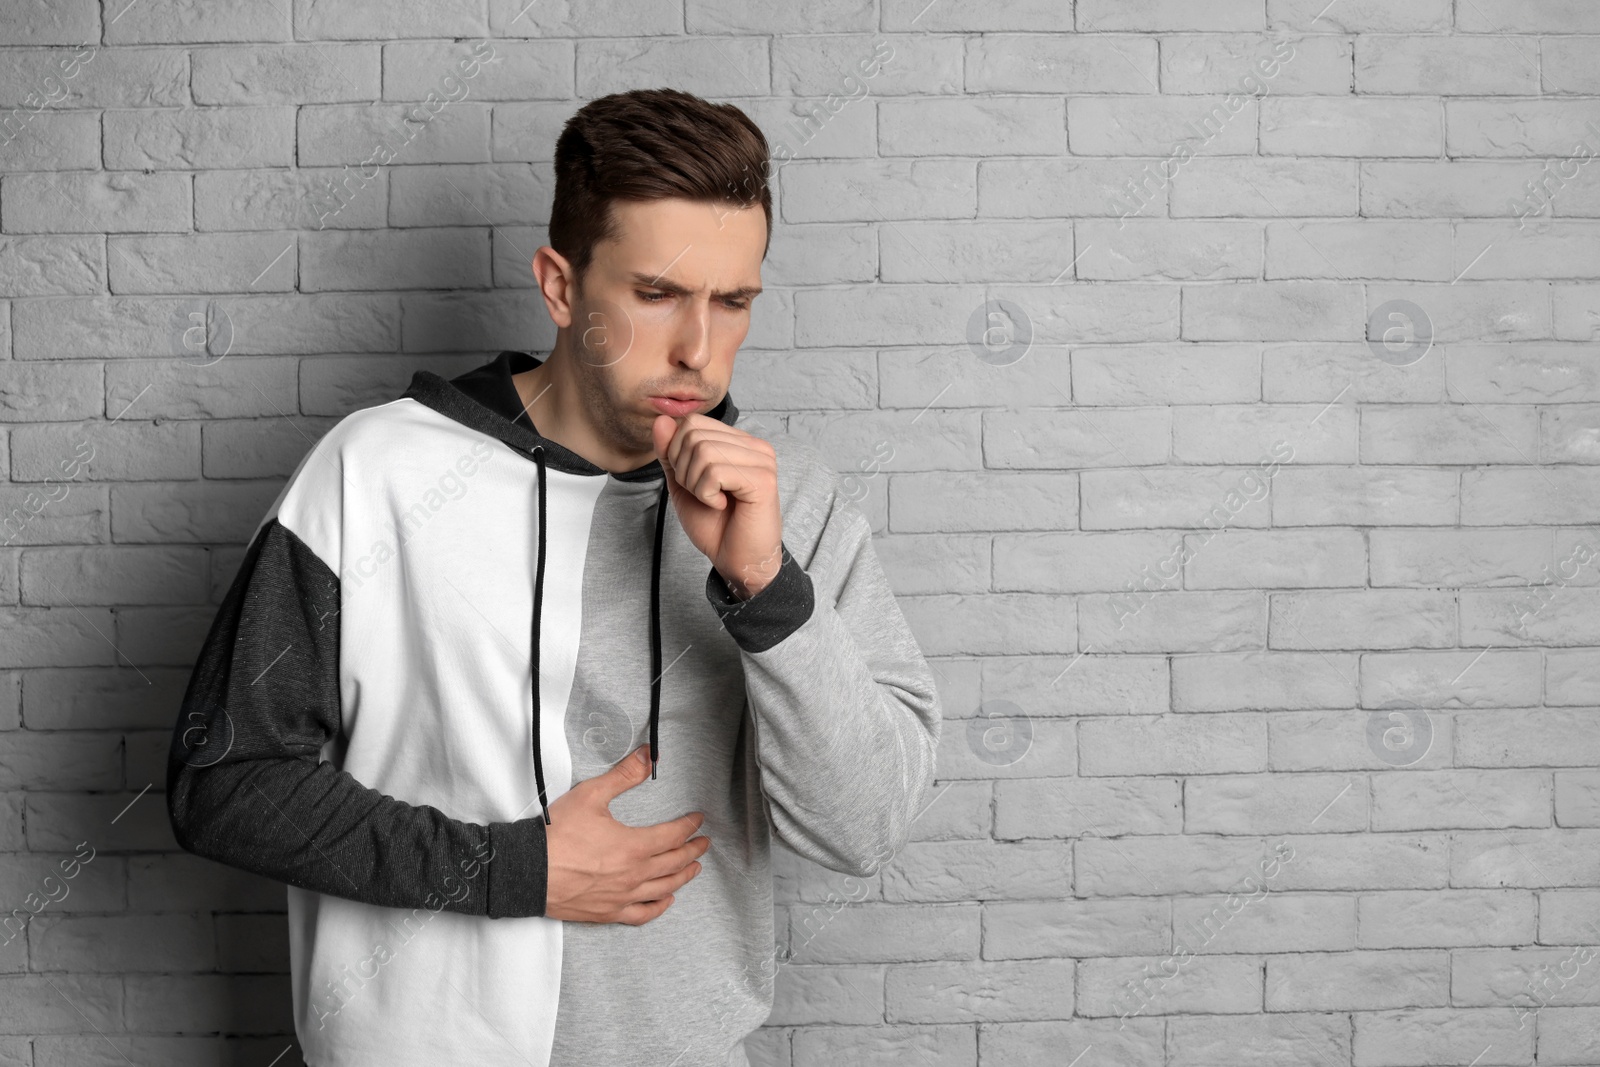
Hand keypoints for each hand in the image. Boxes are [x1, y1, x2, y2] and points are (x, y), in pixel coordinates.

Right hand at [543, 746, 711, 924]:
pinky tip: (666, 900)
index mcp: (634, 847)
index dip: (689, 826)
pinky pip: (642, 914)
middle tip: (703, 843)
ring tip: (694, 869)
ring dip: (683, 877)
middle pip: (674, 863)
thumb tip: (647, 757)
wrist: (526, 870)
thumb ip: (623, 776)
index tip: (698, 820)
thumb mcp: (591, 795)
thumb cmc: (556, 836)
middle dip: (693, 851)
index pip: (673, 836)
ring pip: (664, 888)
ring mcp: (622, 897)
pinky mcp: (608, 913)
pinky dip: (659, 907)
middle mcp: (634, 875)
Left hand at [651, 413, 783, 598]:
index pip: (692, 422)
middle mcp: (754, 445)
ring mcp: (761, 460)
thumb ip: (671, 453)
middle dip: (684, 469)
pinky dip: (707, 494)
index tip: (694, 482)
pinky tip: (724, 506)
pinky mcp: (763, 479)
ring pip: (702, 451)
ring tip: (714, 501)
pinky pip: (715, 472)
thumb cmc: (715, 526)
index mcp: (738, 442)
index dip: (677, 452)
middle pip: (693, 433)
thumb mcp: (682, 484)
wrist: (737, 561)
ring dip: (696, 485)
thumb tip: (662, 421)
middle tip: (704, 494)